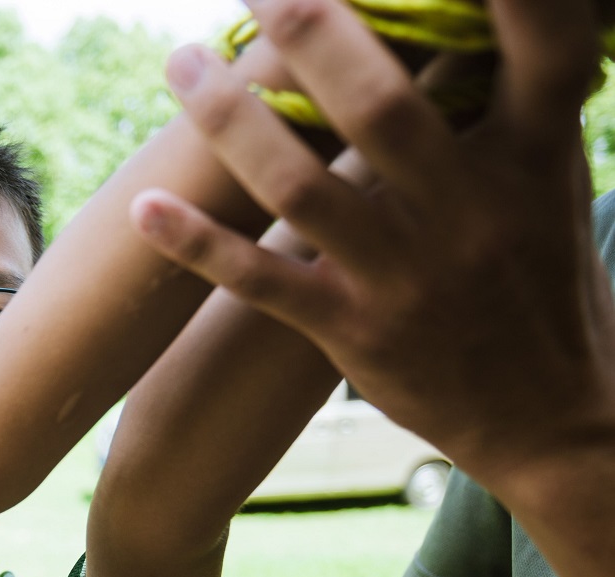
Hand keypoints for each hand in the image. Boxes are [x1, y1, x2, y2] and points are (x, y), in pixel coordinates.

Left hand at [130, 0, 614, 495]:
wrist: (550, 418)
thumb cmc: (546, 282)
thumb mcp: (552, 185)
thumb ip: (514, 104)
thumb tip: (472, 23)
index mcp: (535, 156)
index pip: (541, 47)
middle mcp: (470, 211)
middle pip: (378, 107)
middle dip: (311, 33)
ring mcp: (405, 277)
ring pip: (299, 187)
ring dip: (227, 121)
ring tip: (179, 62)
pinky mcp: (353, 332)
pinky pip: (261, 281)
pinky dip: (197, 244)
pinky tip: (143, 208)